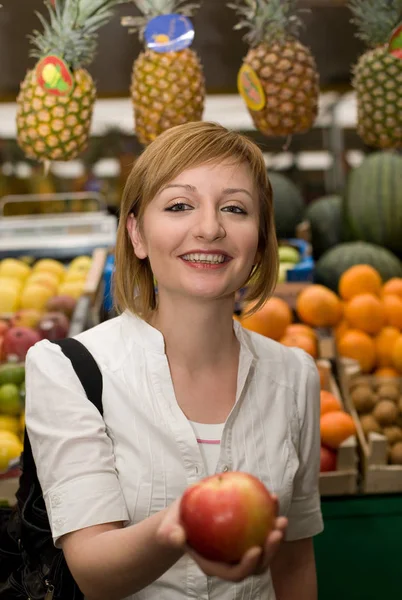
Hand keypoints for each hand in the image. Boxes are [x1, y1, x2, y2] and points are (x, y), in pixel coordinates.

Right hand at [156, 495, 287, 582]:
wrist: (183, 515)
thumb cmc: (175, 524)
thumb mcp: (167, 528)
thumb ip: (170, 534)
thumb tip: (178, 537)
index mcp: (215, 564)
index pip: (235, 572)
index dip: (248, 566)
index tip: (256, 549)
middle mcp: (231, 560)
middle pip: (256, 564)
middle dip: (271, 551)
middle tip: (276, 531)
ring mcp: (241, 547)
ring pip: (265, 546)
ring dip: (276, 534)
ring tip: (281, 517)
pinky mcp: (247, 532)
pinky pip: (261, 525)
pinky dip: (269, 513)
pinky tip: (272, 497)